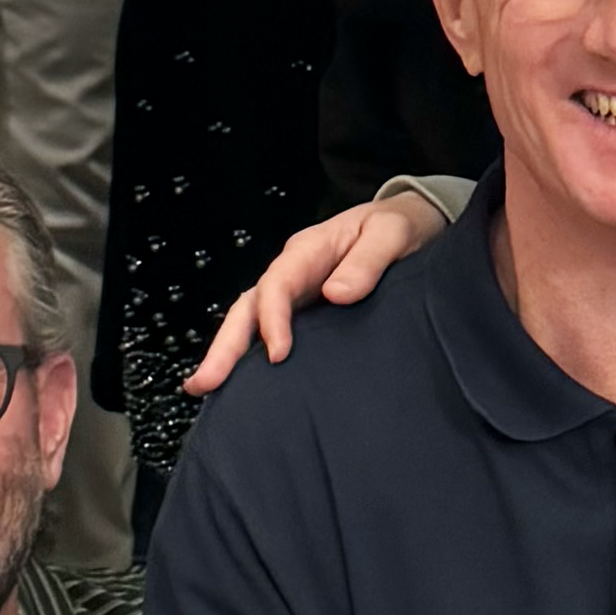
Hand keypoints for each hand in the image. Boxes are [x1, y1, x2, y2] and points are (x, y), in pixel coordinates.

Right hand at [189, 184, 450, 393]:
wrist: (410, 226)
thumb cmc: (399, 227)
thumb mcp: (392, 234)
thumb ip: (368, 262)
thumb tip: (336, 294)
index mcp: (309, 251)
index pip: (278, 285)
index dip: (273, 319)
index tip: (278, 354)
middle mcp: (292, 272)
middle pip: (248, 307)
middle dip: (225, 345)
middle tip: (205, 382)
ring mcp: (295, 294)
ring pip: (251, 322)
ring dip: (229, 354)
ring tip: (206, 388)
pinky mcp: (304, 313)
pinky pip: (269, 333)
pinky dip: (251, 357)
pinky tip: (242, 385)